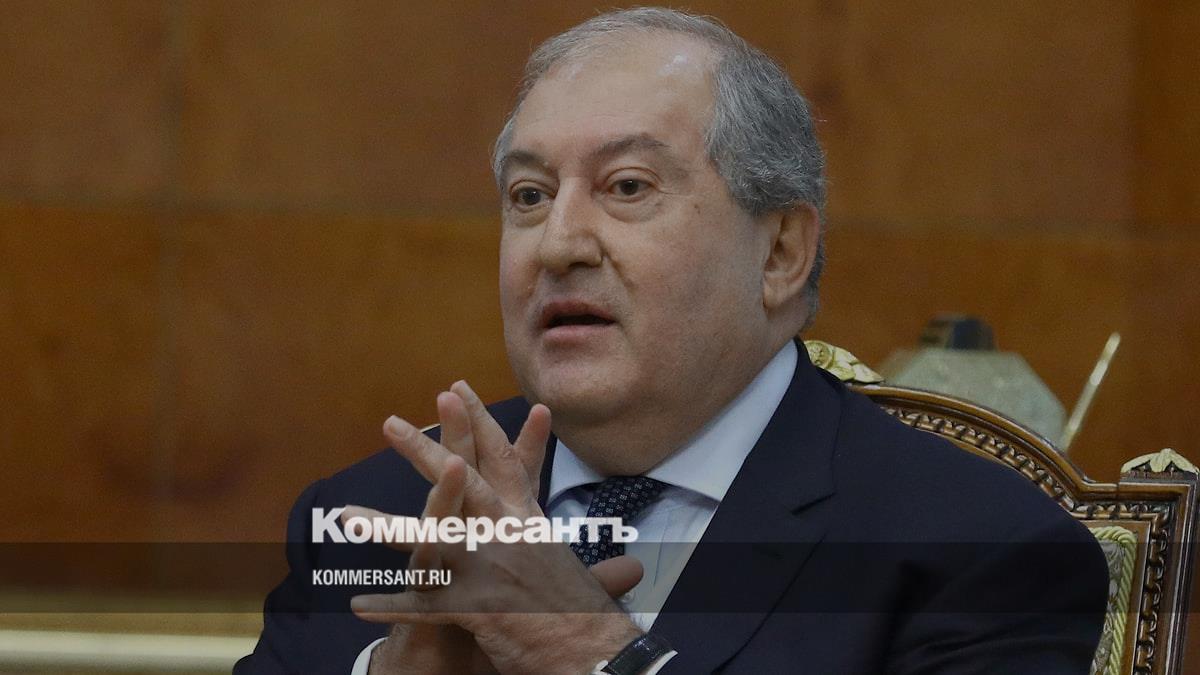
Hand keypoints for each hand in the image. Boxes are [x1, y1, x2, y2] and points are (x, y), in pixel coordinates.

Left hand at [352, 382, 644, 674]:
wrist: (601, 661)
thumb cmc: (590, 624)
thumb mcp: (585, 584)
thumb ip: (595, 569)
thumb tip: (630, 567)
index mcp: (530, 526)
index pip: (502, 463)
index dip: (479, 424)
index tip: (456, 390)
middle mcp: (510, 537)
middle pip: (463, 482)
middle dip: (424, 452)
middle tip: (391, 424)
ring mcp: (494, 569)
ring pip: (431, 539)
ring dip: (385, 528)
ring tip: (346, 517)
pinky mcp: (482, 607)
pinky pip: (426, 605)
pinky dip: (392, 608)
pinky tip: (359, 605)